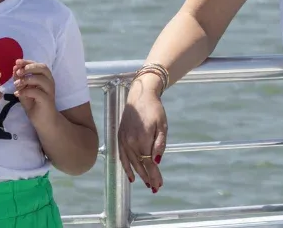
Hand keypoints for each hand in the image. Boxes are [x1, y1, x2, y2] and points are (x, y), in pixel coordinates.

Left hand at [13, 60, 57, 118]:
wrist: (44, 121)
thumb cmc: (34, 104)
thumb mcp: (25, 90)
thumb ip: (20, 80)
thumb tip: (15, 68)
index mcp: (45, 78)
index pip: (39, 65)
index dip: (28, 62)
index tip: (17, 62)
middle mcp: (50, 82)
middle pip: (43, 68)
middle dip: (29, 67)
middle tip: (18, 72)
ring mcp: (49, 91)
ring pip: (40, 79)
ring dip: (26, 80)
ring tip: (16, 85)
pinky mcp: (47, 100)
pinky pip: (37, 92)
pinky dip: (25, 91)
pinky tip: (18, 94)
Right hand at [118, 75, 167, 192]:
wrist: (139, 96)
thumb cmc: (155, 110)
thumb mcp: (162, 125)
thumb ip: (160, 143)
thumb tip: (157, 160)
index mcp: (142, 139)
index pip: (149, 162)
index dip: (155, 174)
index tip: (159, 184)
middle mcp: (130, 142)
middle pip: (140, 165)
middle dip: (149, 177)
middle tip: (155, 187)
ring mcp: (123, 141)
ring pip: (131, 163)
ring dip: (139, 175)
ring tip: (147, 184)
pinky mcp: (120, 138)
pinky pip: (122, 157)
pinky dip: (126, 168)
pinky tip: (132, 177)